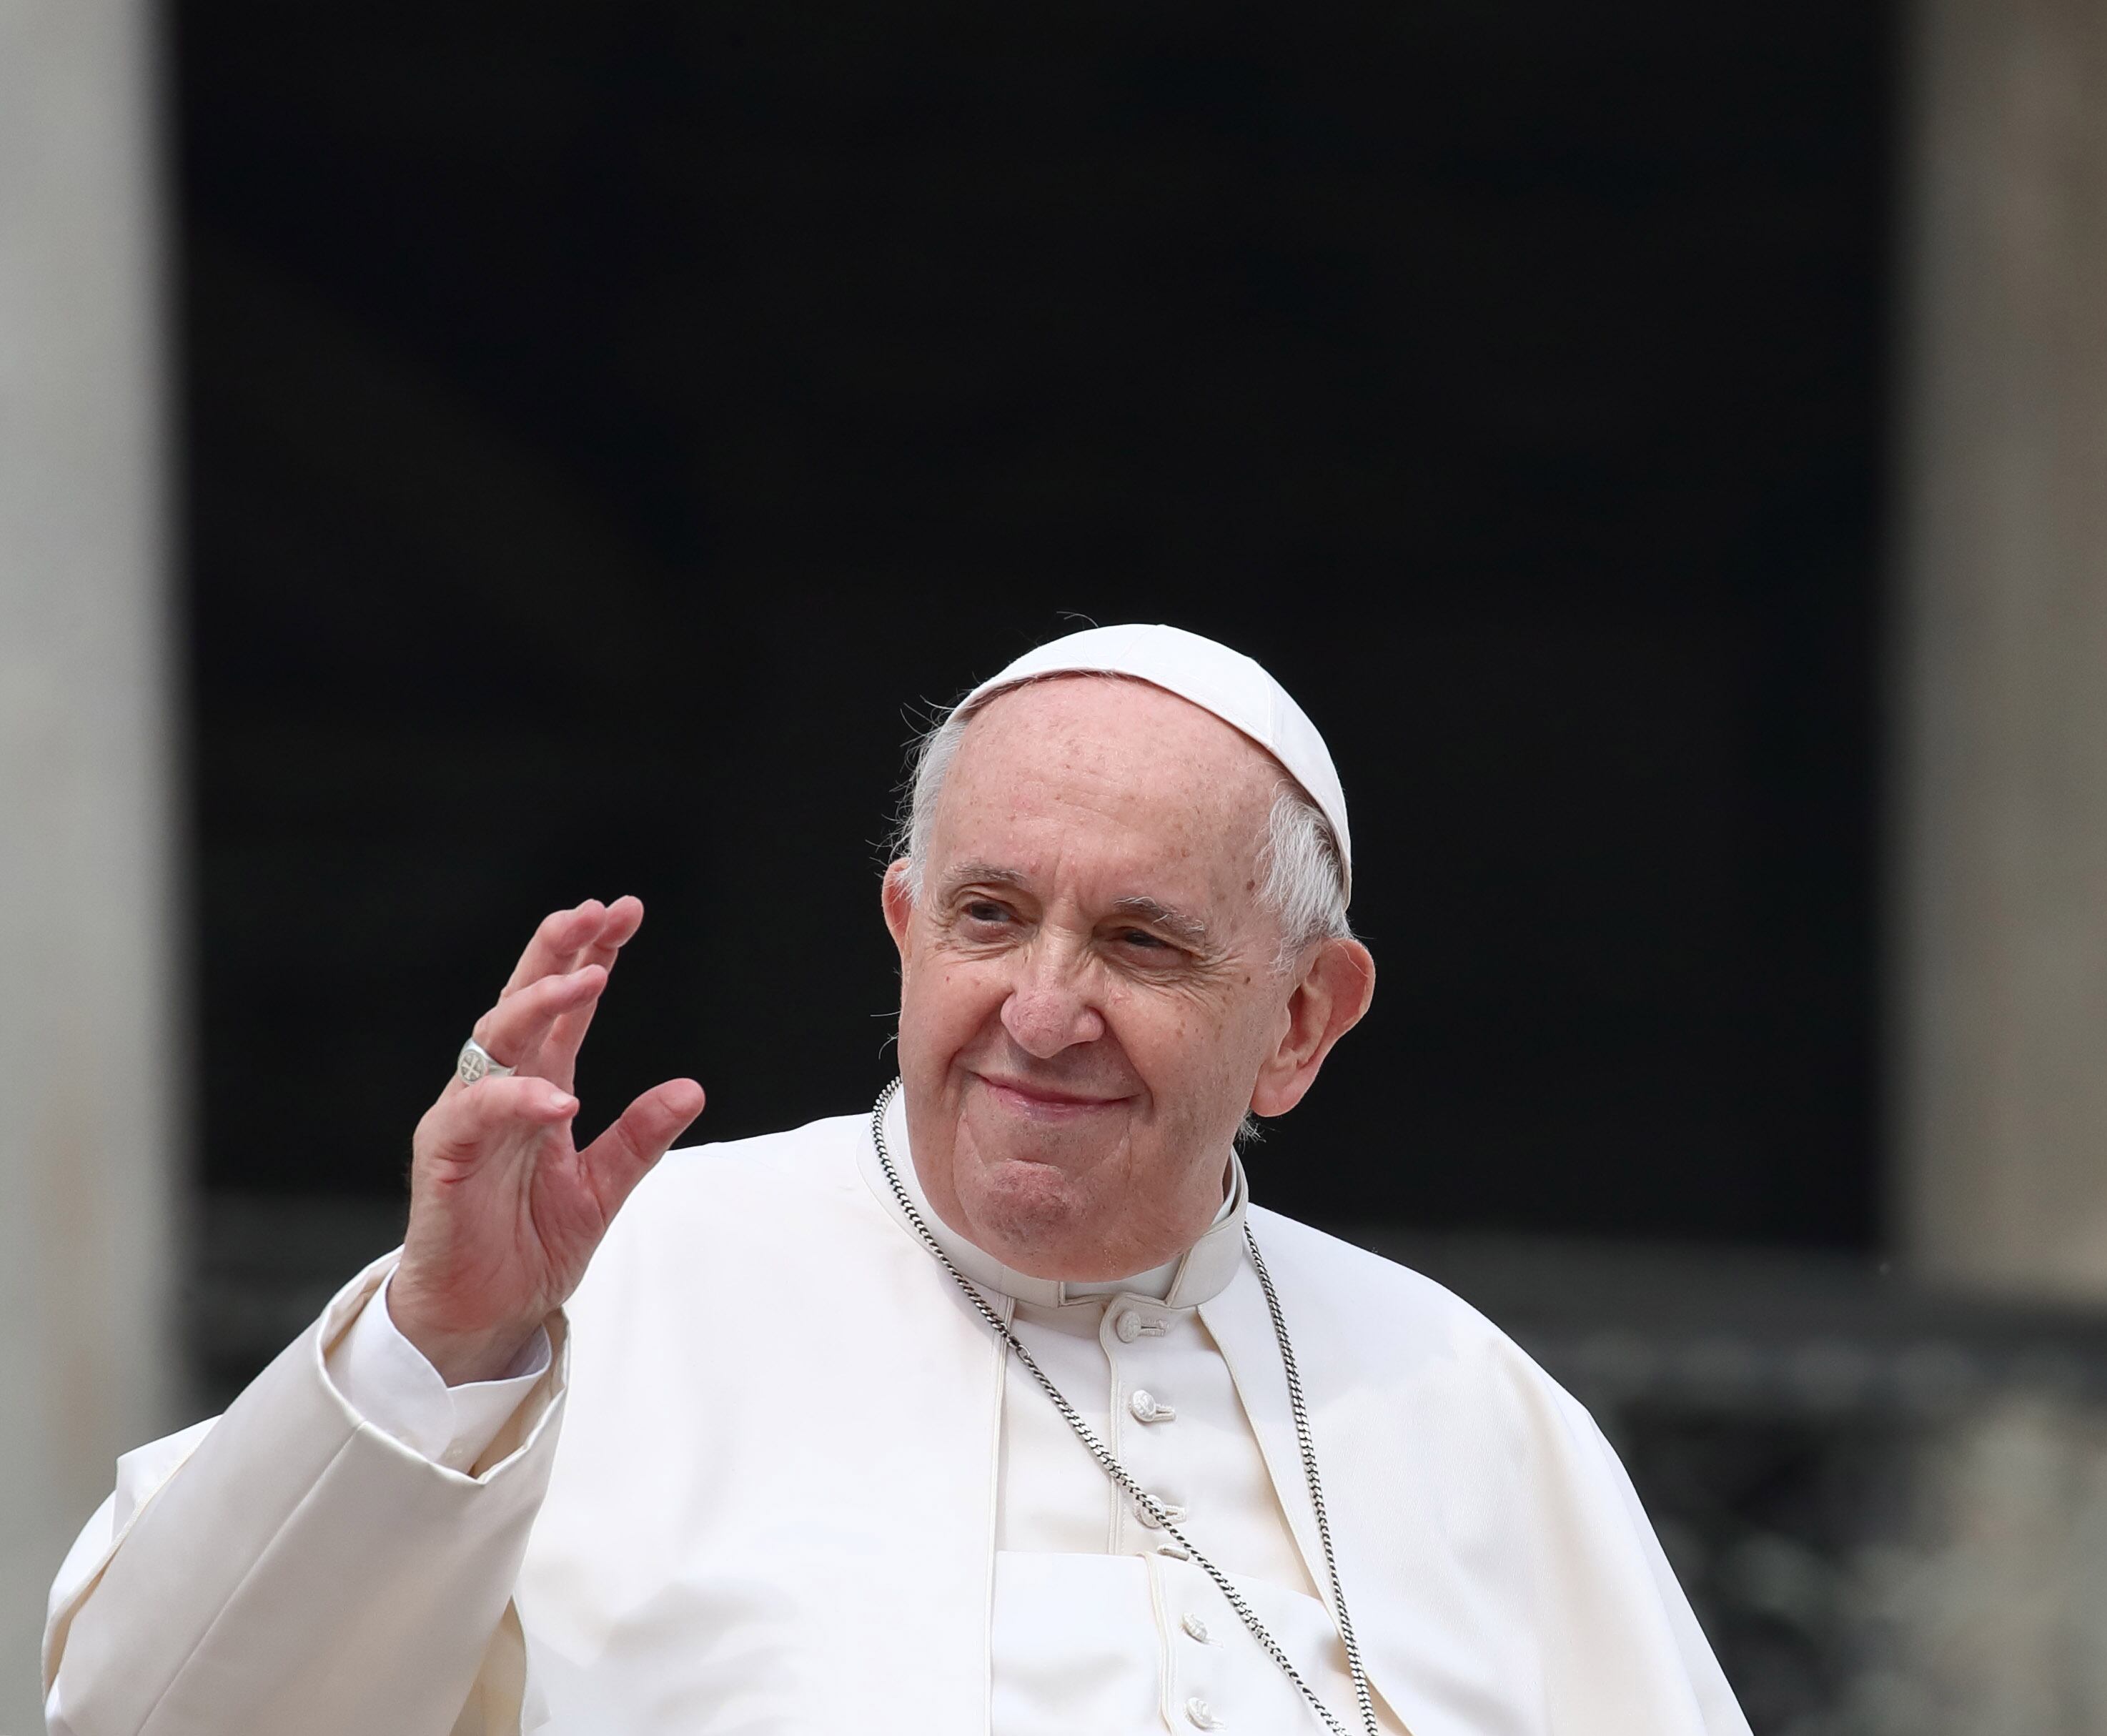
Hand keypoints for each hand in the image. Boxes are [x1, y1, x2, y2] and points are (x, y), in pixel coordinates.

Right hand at [390, 896, 704, 1383]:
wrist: (481, 1317)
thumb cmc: (529, 1246)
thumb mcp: (603, 1189)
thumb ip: (640, 1139)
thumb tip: (691, 1089)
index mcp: (538, 1087)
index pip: (565, 1008)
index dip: (591, 956)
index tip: (626, 913)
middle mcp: (499, 1090)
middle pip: (523, 1000)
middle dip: (557, 951)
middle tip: (596, 913)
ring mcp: (468, 1119)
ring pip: (494, 1039)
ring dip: (539, 1003)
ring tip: (588, 978)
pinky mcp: (444, 1158)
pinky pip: (476, 1115)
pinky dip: (517, 1100)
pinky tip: (558, 1097)